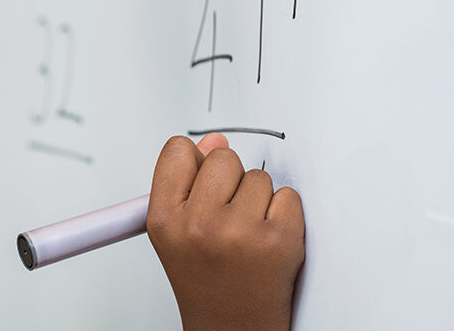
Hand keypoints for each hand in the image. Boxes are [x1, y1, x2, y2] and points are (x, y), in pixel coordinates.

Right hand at [147, 133, 304, 330]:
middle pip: (223, 157)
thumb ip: (188, 182)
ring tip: (247, 233)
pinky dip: (284, 214)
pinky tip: (268, 239)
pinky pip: (288, 196)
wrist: (232, 327)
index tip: (201, 179)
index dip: (195, 162)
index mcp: (165, 220)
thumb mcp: (177, 231)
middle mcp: (199, 224)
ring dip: (258, 200)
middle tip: (227, 215)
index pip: (178, 151)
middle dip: (230, 179)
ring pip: (259, 177)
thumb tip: (215, 141)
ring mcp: (241, 232)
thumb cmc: (205, 278)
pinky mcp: (280, 241)